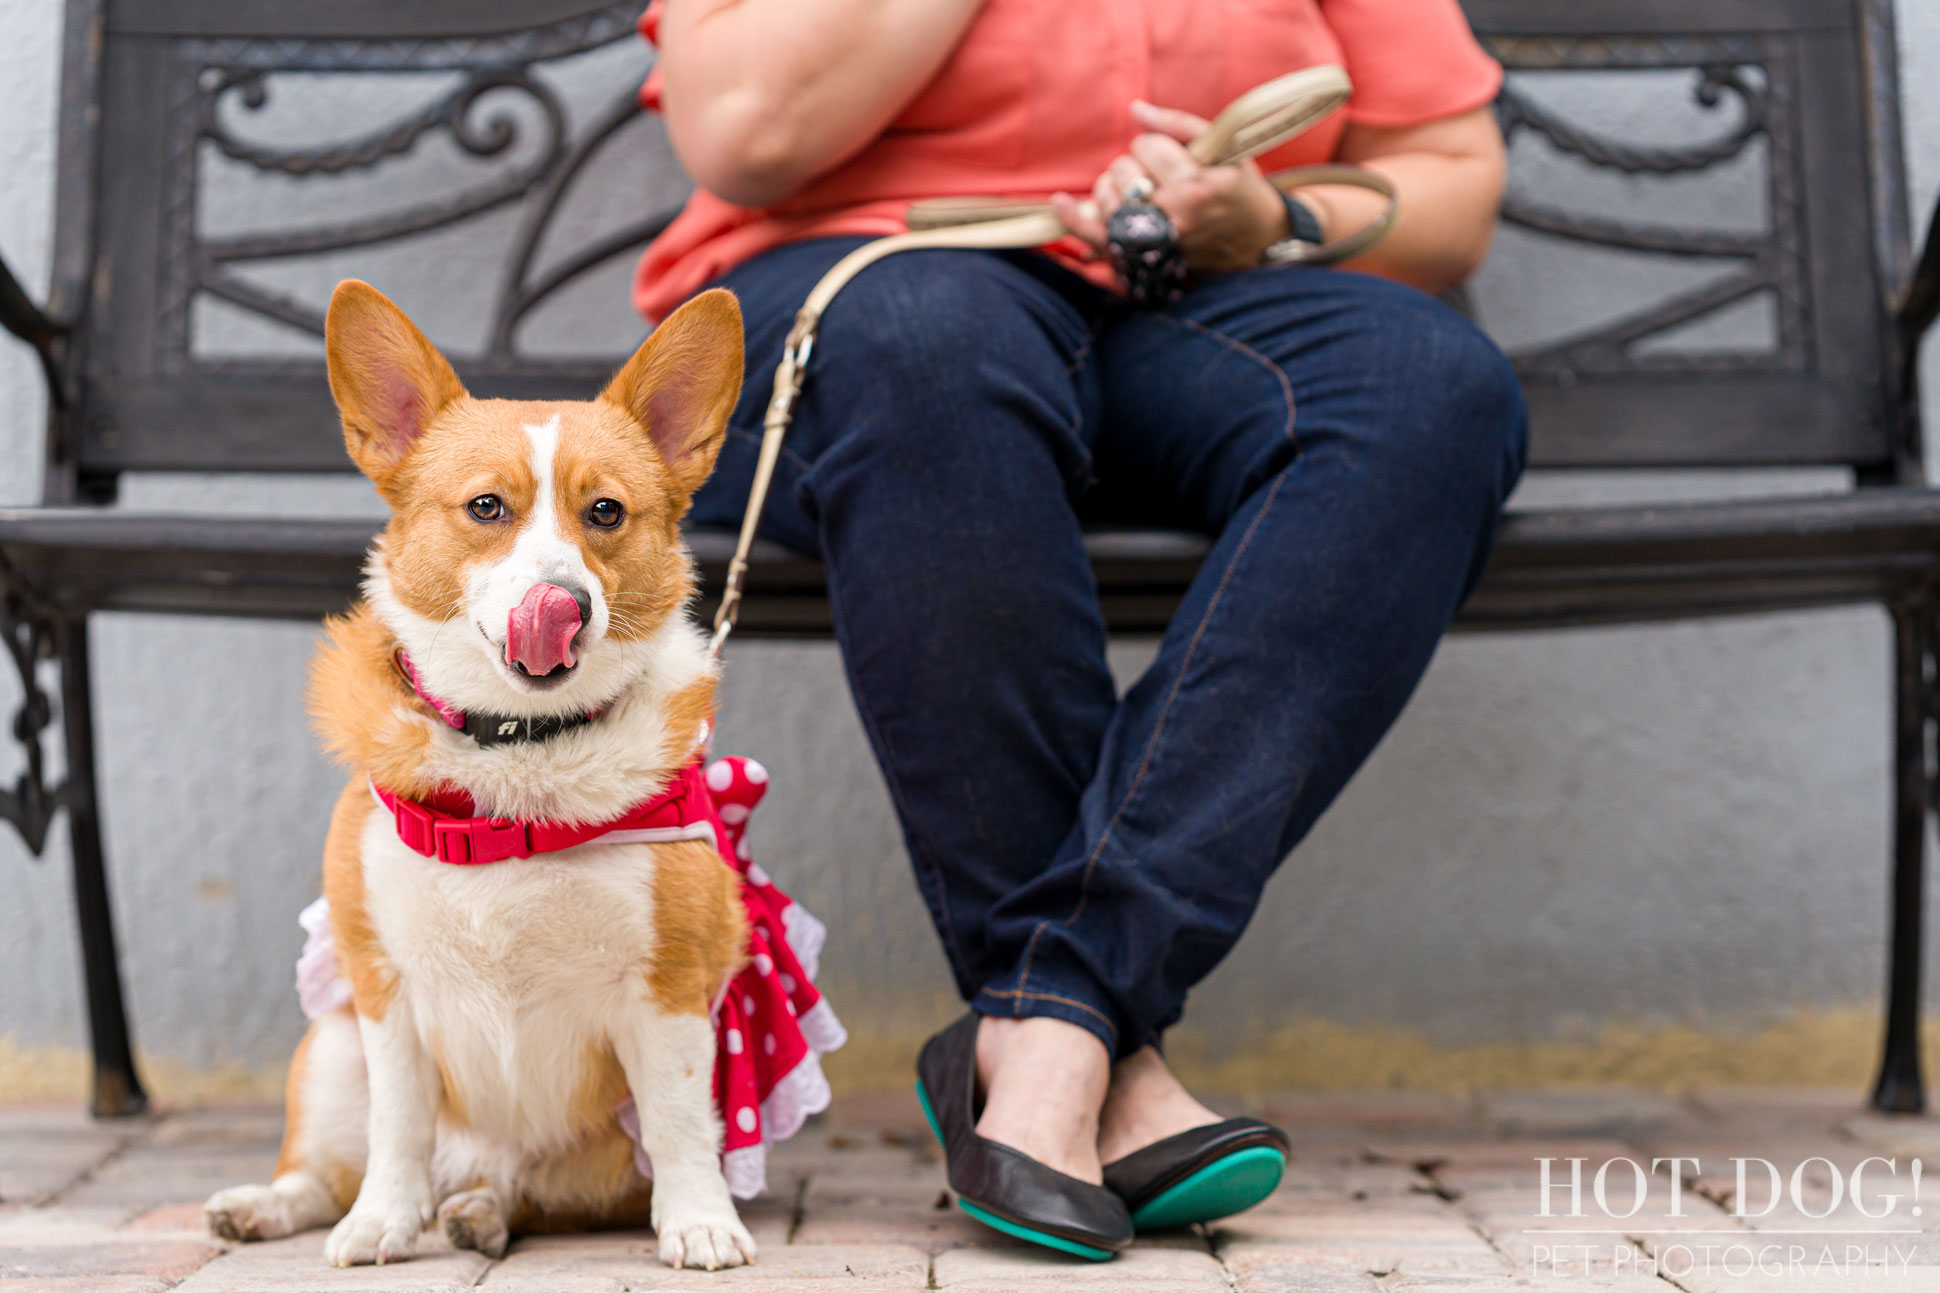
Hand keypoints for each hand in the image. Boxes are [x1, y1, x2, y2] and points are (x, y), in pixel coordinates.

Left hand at [1055, 100, 1298, 274]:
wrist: (1258, 246)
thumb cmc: (1241, 191)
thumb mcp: (1226, 151)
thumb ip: (1179, 126)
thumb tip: (1135, 110)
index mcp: (1196, 186)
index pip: (1147, 145)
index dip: (1155, 144)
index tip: (1172, 155)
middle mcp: (1173, 218)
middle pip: (1124, 171)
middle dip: (1135, 164)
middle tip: (1158, 175)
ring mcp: (1155, 243)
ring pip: (1107, 199)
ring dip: (1113, 186)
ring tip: (1135, 188)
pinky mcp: (1142, 261)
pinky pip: (1097, 239)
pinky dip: (1074, 220)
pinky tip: (1059, 203)